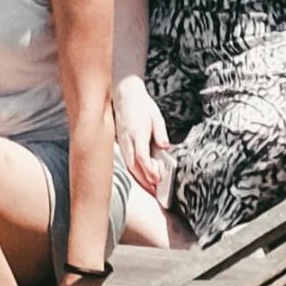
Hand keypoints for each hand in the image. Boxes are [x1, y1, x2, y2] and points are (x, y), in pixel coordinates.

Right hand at [113, 80, 170, 194]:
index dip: (150, 170)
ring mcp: (122, 142)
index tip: (158, 179)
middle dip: (144, 181)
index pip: (142, 157)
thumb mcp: (156, 116)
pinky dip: (133, 171)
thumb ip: (160, 133)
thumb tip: (165, 147)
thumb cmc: (141, 105)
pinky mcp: (120, 142)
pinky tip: (140, 176)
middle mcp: (128, 140)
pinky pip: (126, 160)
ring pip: (129, 165)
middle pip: (134, 166)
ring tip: (150, 188)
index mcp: (137, 133)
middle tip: (155, 192)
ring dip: (139, 178)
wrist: (124, 94)